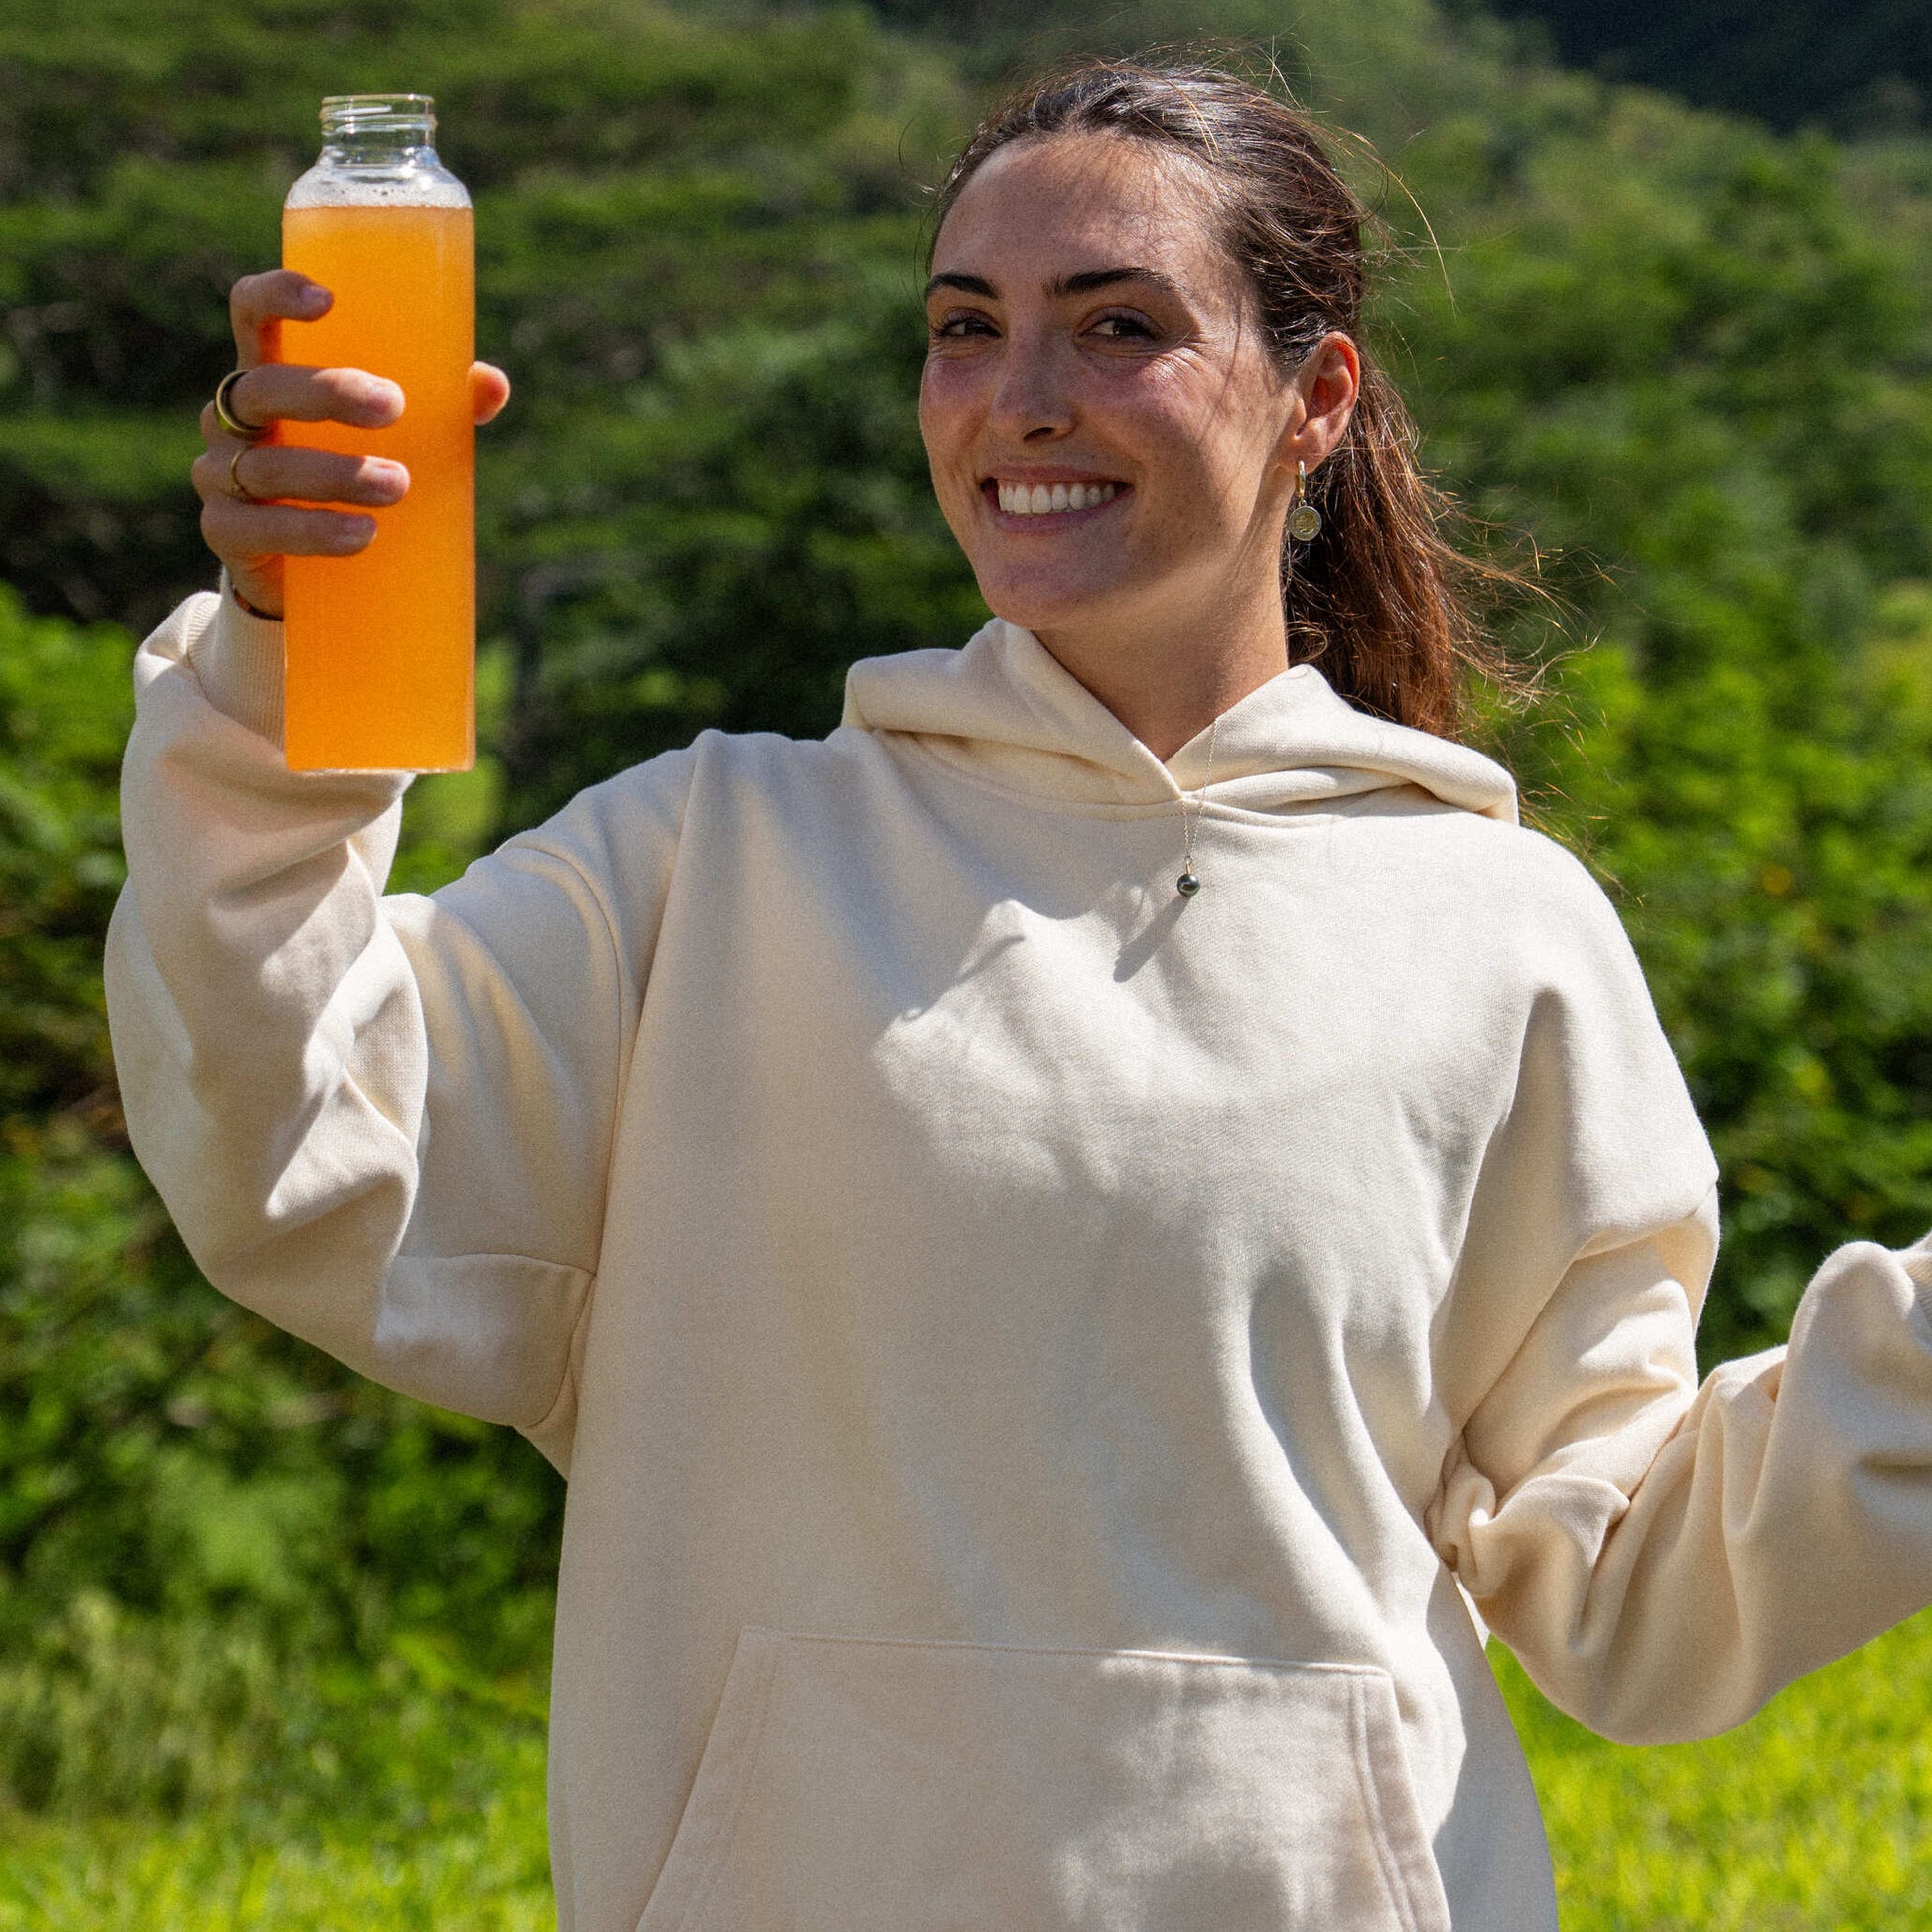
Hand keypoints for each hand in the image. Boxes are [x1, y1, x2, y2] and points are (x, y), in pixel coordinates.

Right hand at [191, 269, 510, 619]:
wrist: (309, 572)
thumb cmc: (351, 474)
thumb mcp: (393, 436)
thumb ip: (438, 406)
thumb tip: (492, 384)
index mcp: (268, 374)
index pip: (252, 315)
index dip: (276, 296)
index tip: (327, 299)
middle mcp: (230, 416)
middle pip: (263, 388)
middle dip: (327, 393)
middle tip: (393, 406)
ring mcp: (219, 473)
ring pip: (267, 466)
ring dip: (335, 473)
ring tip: (398, 484)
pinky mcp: (224, 531)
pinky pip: (257, 528)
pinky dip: (312, 531)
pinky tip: (359, 535)